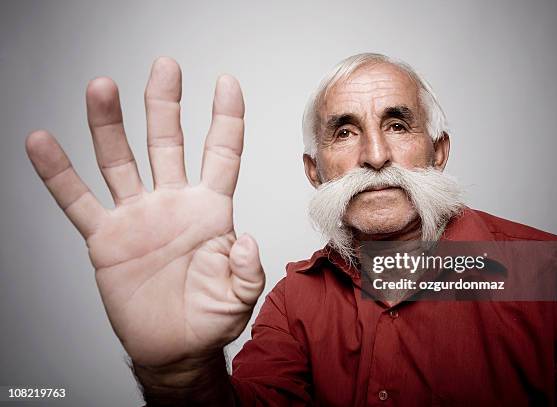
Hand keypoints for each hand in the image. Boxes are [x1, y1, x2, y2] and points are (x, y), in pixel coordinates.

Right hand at [25, 57, 264, 367]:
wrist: (174, 347)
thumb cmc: (210, 318)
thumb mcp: (240, 296)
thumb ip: (247, 269)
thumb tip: (244, 241)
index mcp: (210, 210)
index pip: (221, 153)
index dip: (225, 118)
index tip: (226, 82)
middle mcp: (172, 203)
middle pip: (167, 143)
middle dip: (165, 104)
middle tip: (164, 66)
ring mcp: (137, 217)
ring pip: (120, 161)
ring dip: (109, 125)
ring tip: (101, 87)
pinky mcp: (105, 239)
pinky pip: (78, 201)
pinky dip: (59, 175)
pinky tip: (42, 143)